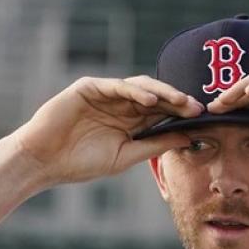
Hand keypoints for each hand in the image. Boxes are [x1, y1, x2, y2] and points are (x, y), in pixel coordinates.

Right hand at [10, 76, 201, 184]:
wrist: (44, 161)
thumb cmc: (81, 162)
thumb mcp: (126, 156)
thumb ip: (155, 145)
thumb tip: (188, 138)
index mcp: (131, 121)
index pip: (162, 113)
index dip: (182, 115)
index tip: (203, 120)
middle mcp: (121, 104)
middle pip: (156, 97)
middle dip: (178, 101)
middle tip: (198, 108)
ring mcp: (106, 94)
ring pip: (141, 87)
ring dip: (162, 93)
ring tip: (181, 102)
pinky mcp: (90, 87)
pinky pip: (117, 86)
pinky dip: (135, 91)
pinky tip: (150, 101)